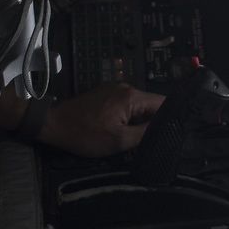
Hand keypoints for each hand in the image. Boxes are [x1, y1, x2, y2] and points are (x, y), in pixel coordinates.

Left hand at [38, 82, 163, 156]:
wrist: (55, 125)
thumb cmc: (84, 134)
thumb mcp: (118, 140)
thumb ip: (144, 133)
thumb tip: (163, 128)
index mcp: (131, 96)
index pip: (162, 103)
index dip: (170, 118)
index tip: (174, 132)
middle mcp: (125, 88)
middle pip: (149, 105)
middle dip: (151, 123)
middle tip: (150, 141)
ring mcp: (114, 90)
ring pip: (137, 107)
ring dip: (137, 122)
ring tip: (132, 138)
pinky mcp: (105, 95)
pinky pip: (124, 106)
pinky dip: (126, 118)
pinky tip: (119, 131)